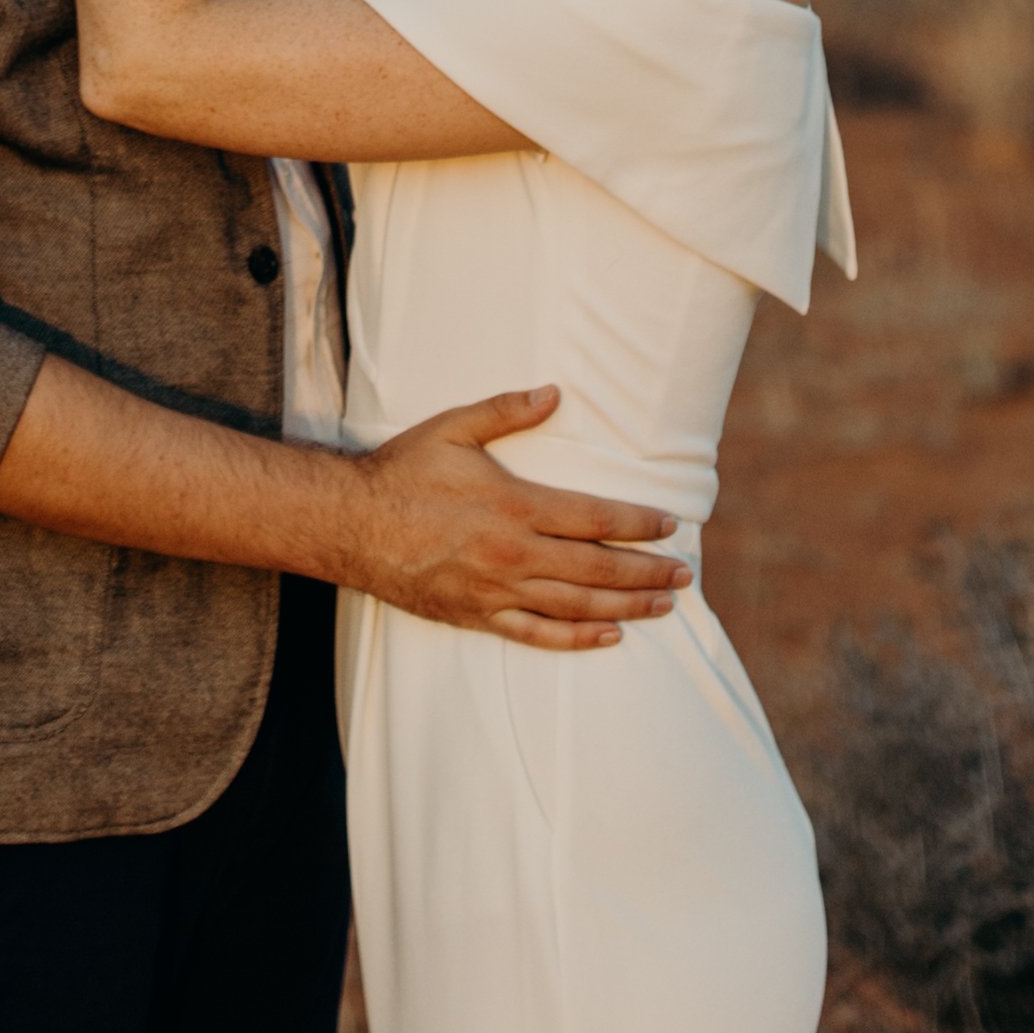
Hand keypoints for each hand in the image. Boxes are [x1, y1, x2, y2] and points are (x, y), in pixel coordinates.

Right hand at [339, 386, 692, 649]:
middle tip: (684, 575)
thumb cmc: (402, 472)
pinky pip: (536, 634)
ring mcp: (496, 591)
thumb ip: (505, 411)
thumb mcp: (452, 428)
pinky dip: (576, 639)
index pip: (594, 518)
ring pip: (576, 606)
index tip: (670, 525)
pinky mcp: (477, 615)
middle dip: (646, 572)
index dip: (637, 523)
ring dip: (626, 607)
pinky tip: (607, 637)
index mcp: (514, 506)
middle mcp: (512, 554)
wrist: (349, 524)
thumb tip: (554, 394)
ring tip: (662, 606)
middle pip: (597, 569)